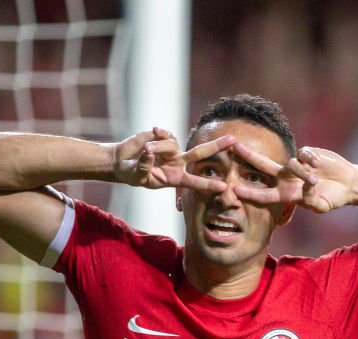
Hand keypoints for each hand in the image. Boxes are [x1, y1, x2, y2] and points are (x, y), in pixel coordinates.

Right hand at [113, 127, 232, 191]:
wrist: (123, 161)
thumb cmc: (132, 174)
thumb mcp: (138, 175)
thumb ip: (144, 166)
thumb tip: (150, 152)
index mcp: (176, 177)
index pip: (195, 182)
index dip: (208, 184)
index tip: (224, 187)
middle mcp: (178, 162)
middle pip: (200, 153)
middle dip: (217, 146)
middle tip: (234, 140)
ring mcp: (172, 148)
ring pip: (172, 144)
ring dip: (158, 147)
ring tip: (145, 150)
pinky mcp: (163, 136)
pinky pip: (165, 134)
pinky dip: (159, 134)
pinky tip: (152, 132)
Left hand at [232, 144, 357, 212]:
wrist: (348, 184)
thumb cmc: (333, 198)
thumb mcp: (323, 205)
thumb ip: (314, 202)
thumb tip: (306, 190)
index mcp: (286, 194)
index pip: (264, 194)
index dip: (250, 192)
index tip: (234, 190)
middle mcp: (287, 178)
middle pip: (263, 165)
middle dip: (248, 156)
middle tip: (232, 147)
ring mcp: (297, 165)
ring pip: (291, 164)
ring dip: (302, 172)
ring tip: (315, 180)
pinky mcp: (308, 154)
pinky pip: (304, 154)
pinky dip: (310, 160)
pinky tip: (319, 165)